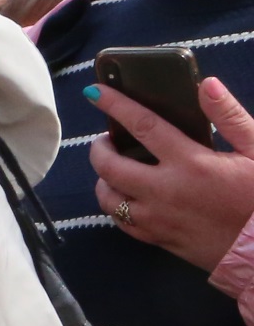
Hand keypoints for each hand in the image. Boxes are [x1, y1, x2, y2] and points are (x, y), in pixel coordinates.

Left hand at [88, 78, 253, 271]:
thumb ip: (230, 117)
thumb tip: (207, 85)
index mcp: (191, 163)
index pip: (142, 126)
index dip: (115, 105)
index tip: (95, 92)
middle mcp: (165, 191)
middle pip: (109, 166)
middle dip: (99, 148)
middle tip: (107, 139)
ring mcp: (157, 218)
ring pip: (107, 198)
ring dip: (104, 179)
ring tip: (115, 168)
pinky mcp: (157, 239)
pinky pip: (120, 222)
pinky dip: (116, 206)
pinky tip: (128, 196)